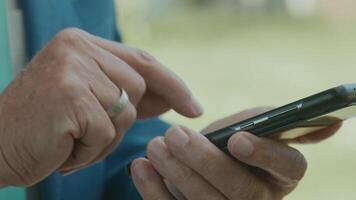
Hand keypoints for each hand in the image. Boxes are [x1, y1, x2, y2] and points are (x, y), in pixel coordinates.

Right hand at [0, 28, 202, 186]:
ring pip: (125, 112)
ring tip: (71, 139)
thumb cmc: (44, 127)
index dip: (173, 84)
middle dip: (125, 119)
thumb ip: (128, 95)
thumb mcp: (90, 101)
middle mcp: (77, 48)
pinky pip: (105, 131)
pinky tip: (63, 147)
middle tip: (87, 133)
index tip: (194, 107)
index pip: (142, 61)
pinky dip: (89, 150)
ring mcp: (73, 69)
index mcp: (82, 44)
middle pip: (137, 88)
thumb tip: (172, 99)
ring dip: (103, 137)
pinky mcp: (70, 95)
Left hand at [131, 107, 340, 199]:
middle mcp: (260, 199)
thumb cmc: (233, 141)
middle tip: (174, 135)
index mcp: (283, 173)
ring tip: (156, 145)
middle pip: (238, 189)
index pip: (286, 166)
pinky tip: (142, 167)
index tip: (237, 139)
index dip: (263, 154)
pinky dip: (154, 190)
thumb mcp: (253, 126)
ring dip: (176, 173)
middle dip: (203, 161)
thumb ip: (276, 123)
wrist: (206, 161)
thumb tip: (333, 123)